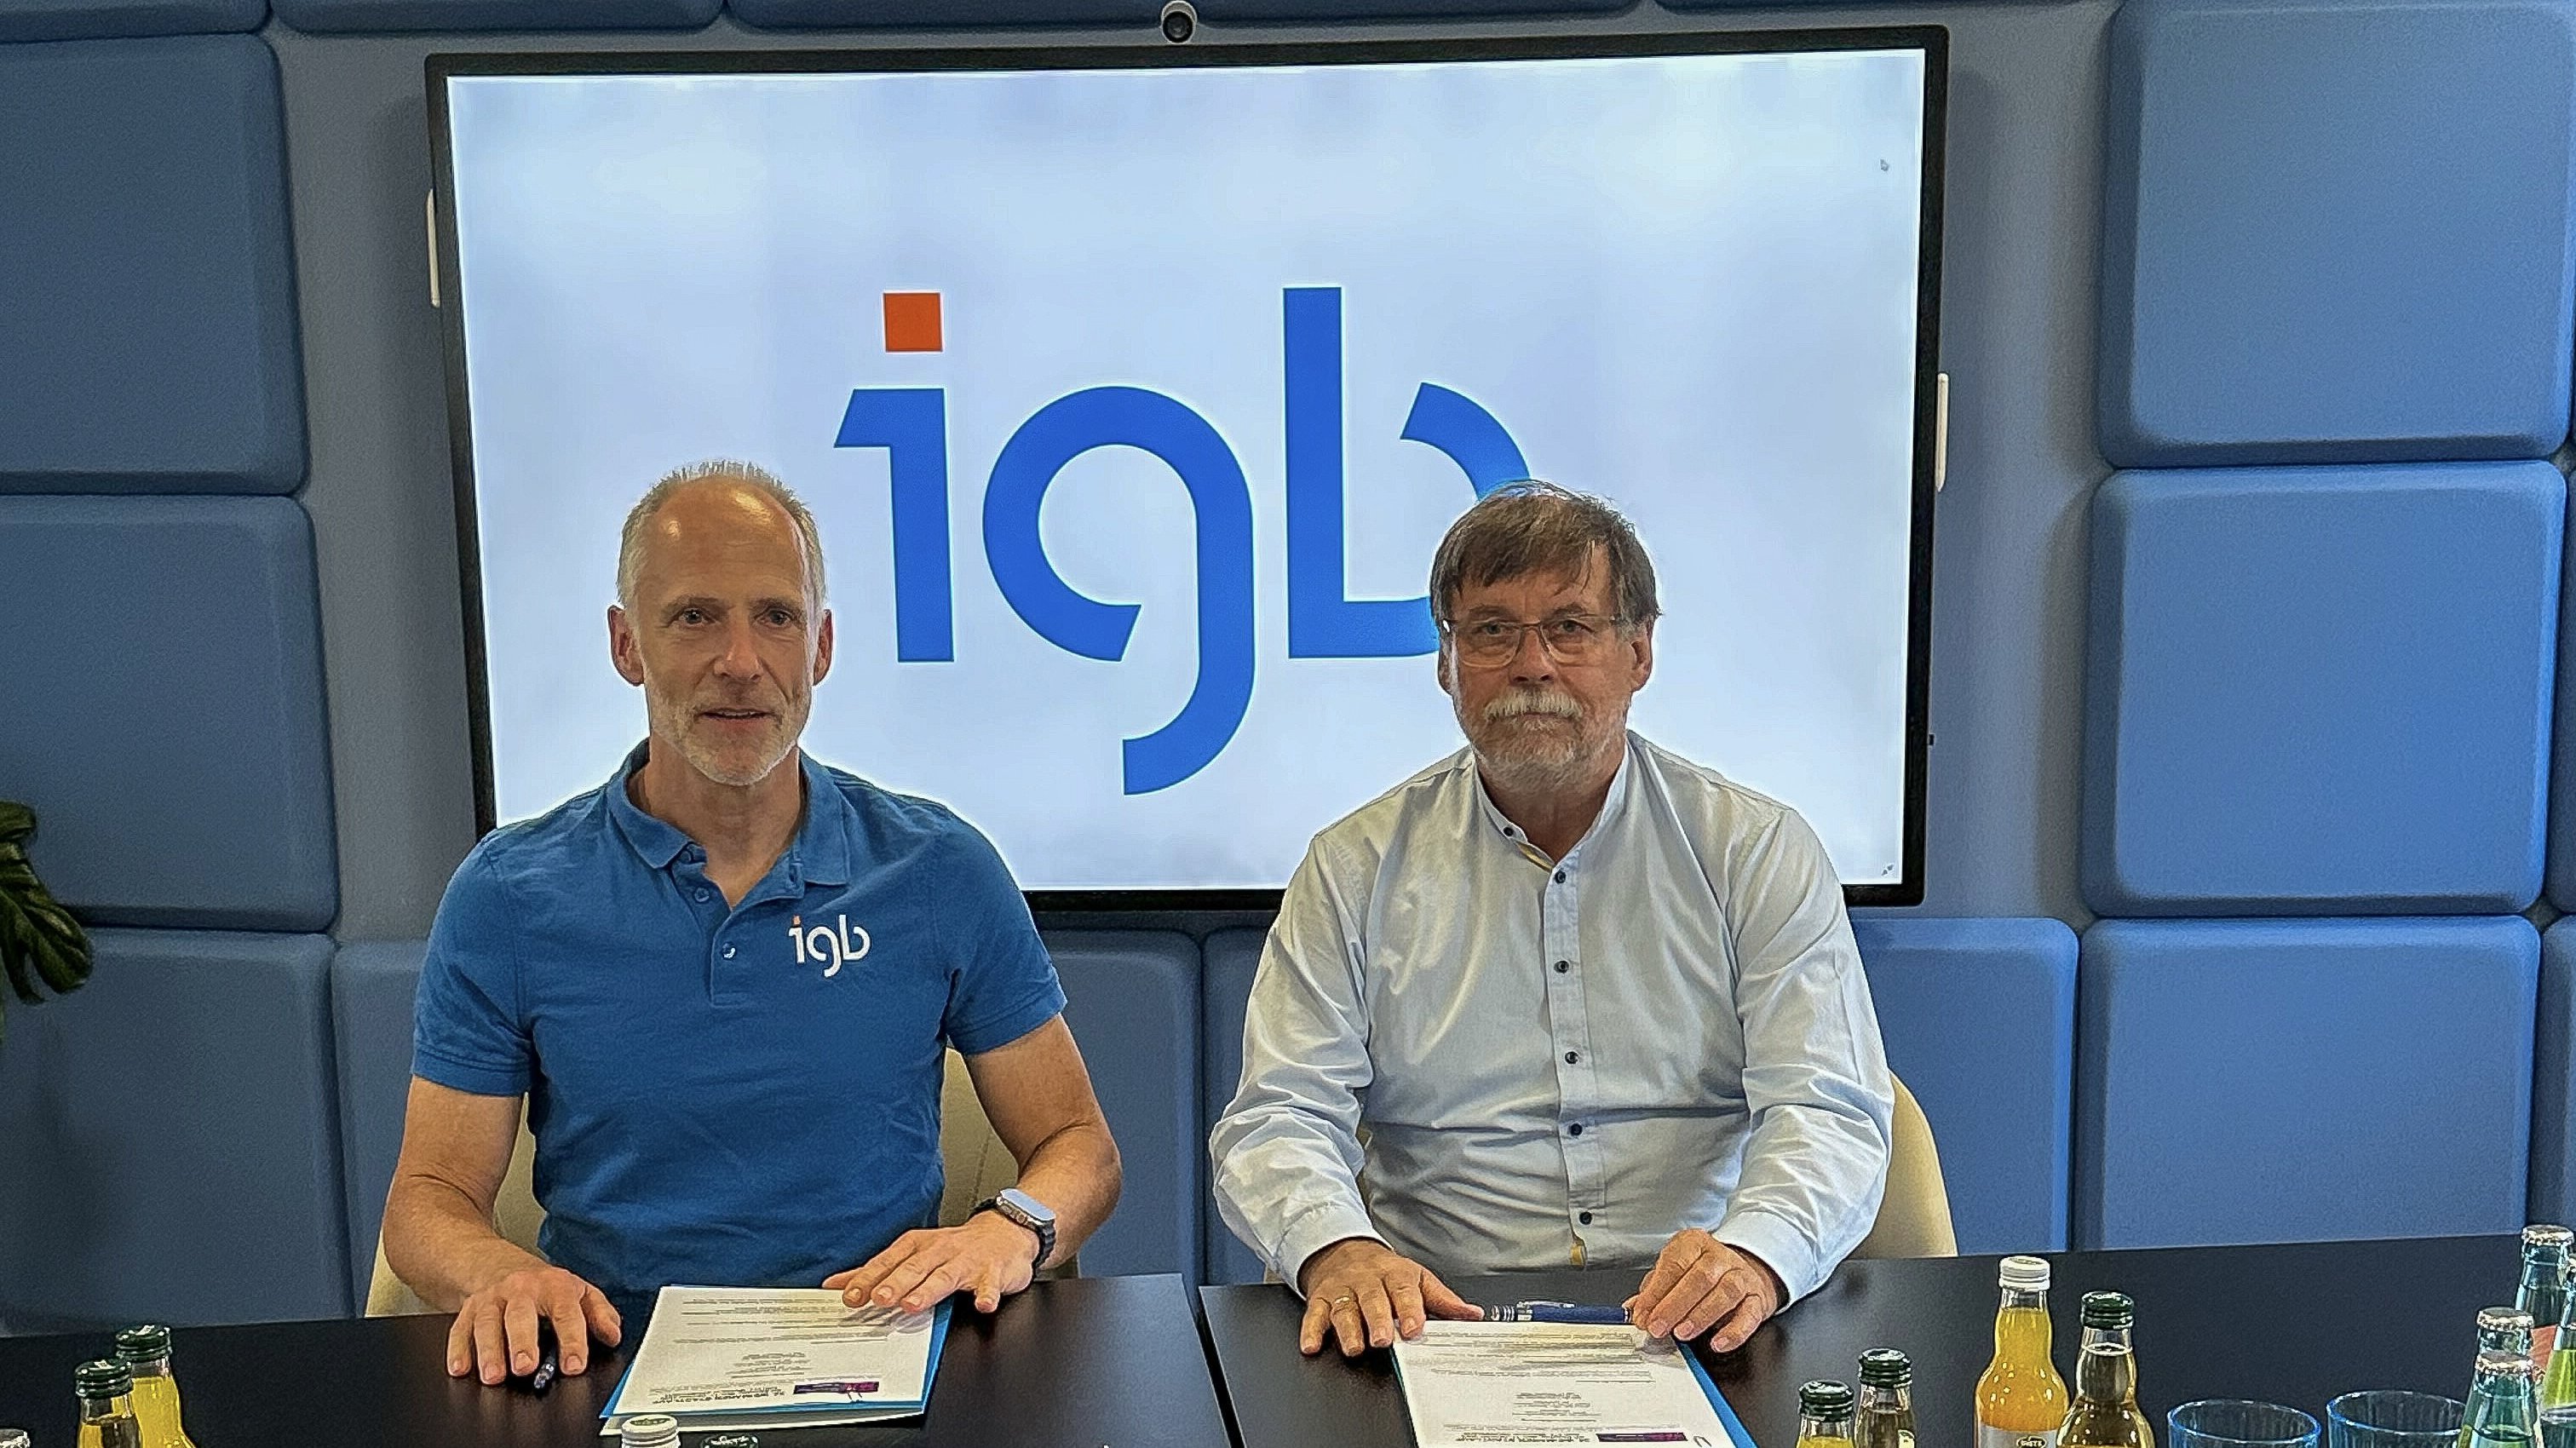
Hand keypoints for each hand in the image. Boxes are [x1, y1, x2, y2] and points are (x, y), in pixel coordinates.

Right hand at [446, 1264, 621, 1384]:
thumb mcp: (580, 1293)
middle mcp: (521, 1290)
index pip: (565, 1312)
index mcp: (555, 1286)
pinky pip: (460, 1328)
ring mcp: (492, 1299)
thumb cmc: (545, 1287)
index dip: (571, 1340)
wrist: (499, 1265)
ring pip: (487, 1322)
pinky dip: (458, 1349)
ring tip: (494, 1376)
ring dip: (489, 1350)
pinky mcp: (468, 1310)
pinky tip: (461, 1368)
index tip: (573, 1365)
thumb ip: (600, 1314)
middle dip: (522, 1342)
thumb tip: (613, 1335)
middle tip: (525, 1368)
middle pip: (520, 1314)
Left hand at [825, 1212, 1039, 1314]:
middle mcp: (939, 1252)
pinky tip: (982, 1304)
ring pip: (946, 1276)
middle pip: (914, 1268)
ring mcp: (967, 1262)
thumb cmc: (953, 1248)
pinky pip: (990, 1285)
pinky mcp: (993, 1272)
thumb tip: (837, 1284)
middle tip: (879, 1298)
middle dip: (895, 1283)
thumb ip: (876, 1271)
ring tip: (913, 1304)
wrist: (1004, 1232)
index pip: (887, 1263)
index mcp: (917, 1247)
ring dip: (929, 1290)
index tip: (850, 1297)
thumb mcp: (913, 1253)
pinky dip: (986, 1294)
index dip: (868, 1280)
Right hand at [1294, 1237, 1480, 1356]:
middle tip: (1384, 1340)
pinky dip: (1311, 1330)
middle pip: (1373, 1300)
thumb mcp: (1417, 1278)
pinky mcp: (1320, 1299)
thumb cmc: (1385, 1271)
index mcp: (1395, 1275)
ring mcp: (1342, 1290)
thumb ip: (1443, 1300)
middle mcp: (1367, 1281)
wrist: (1343, 1250)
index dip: (1410, 1310)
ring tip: (1354, 1348)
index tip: (1415, 1328)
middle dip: (1378, 1320)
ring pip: (1344, 1308)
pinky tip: (1311, 1345)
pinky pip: (1314, 1314)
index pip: (1404, 1291)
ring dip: (1348, 1329)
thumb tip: (1473, 1315)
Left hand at [1625, 1230, 1782, 1352]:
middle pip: (1700, 1277)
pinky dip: (1734, 1332)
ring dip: (1701, 1315)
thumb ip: (1653, 1290)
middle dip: (1675, 1305)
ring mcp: (1741, 1276)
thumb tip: (1633, 1310)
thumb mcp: (1674, 1272)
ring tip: (1682, 1333)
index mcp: (1694, 1243)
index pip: (1673, 1264)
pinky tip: (1718, 1343)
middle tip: (1658, 1327)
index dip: (1656, 1292)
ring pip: (1725, 1293)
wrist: (1744, 1270)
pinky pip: (1749, 1315)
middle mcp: (1719, 1257)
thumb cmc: (1701, 1272)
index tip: (1642, 1314)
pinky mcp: (1757, 1299)